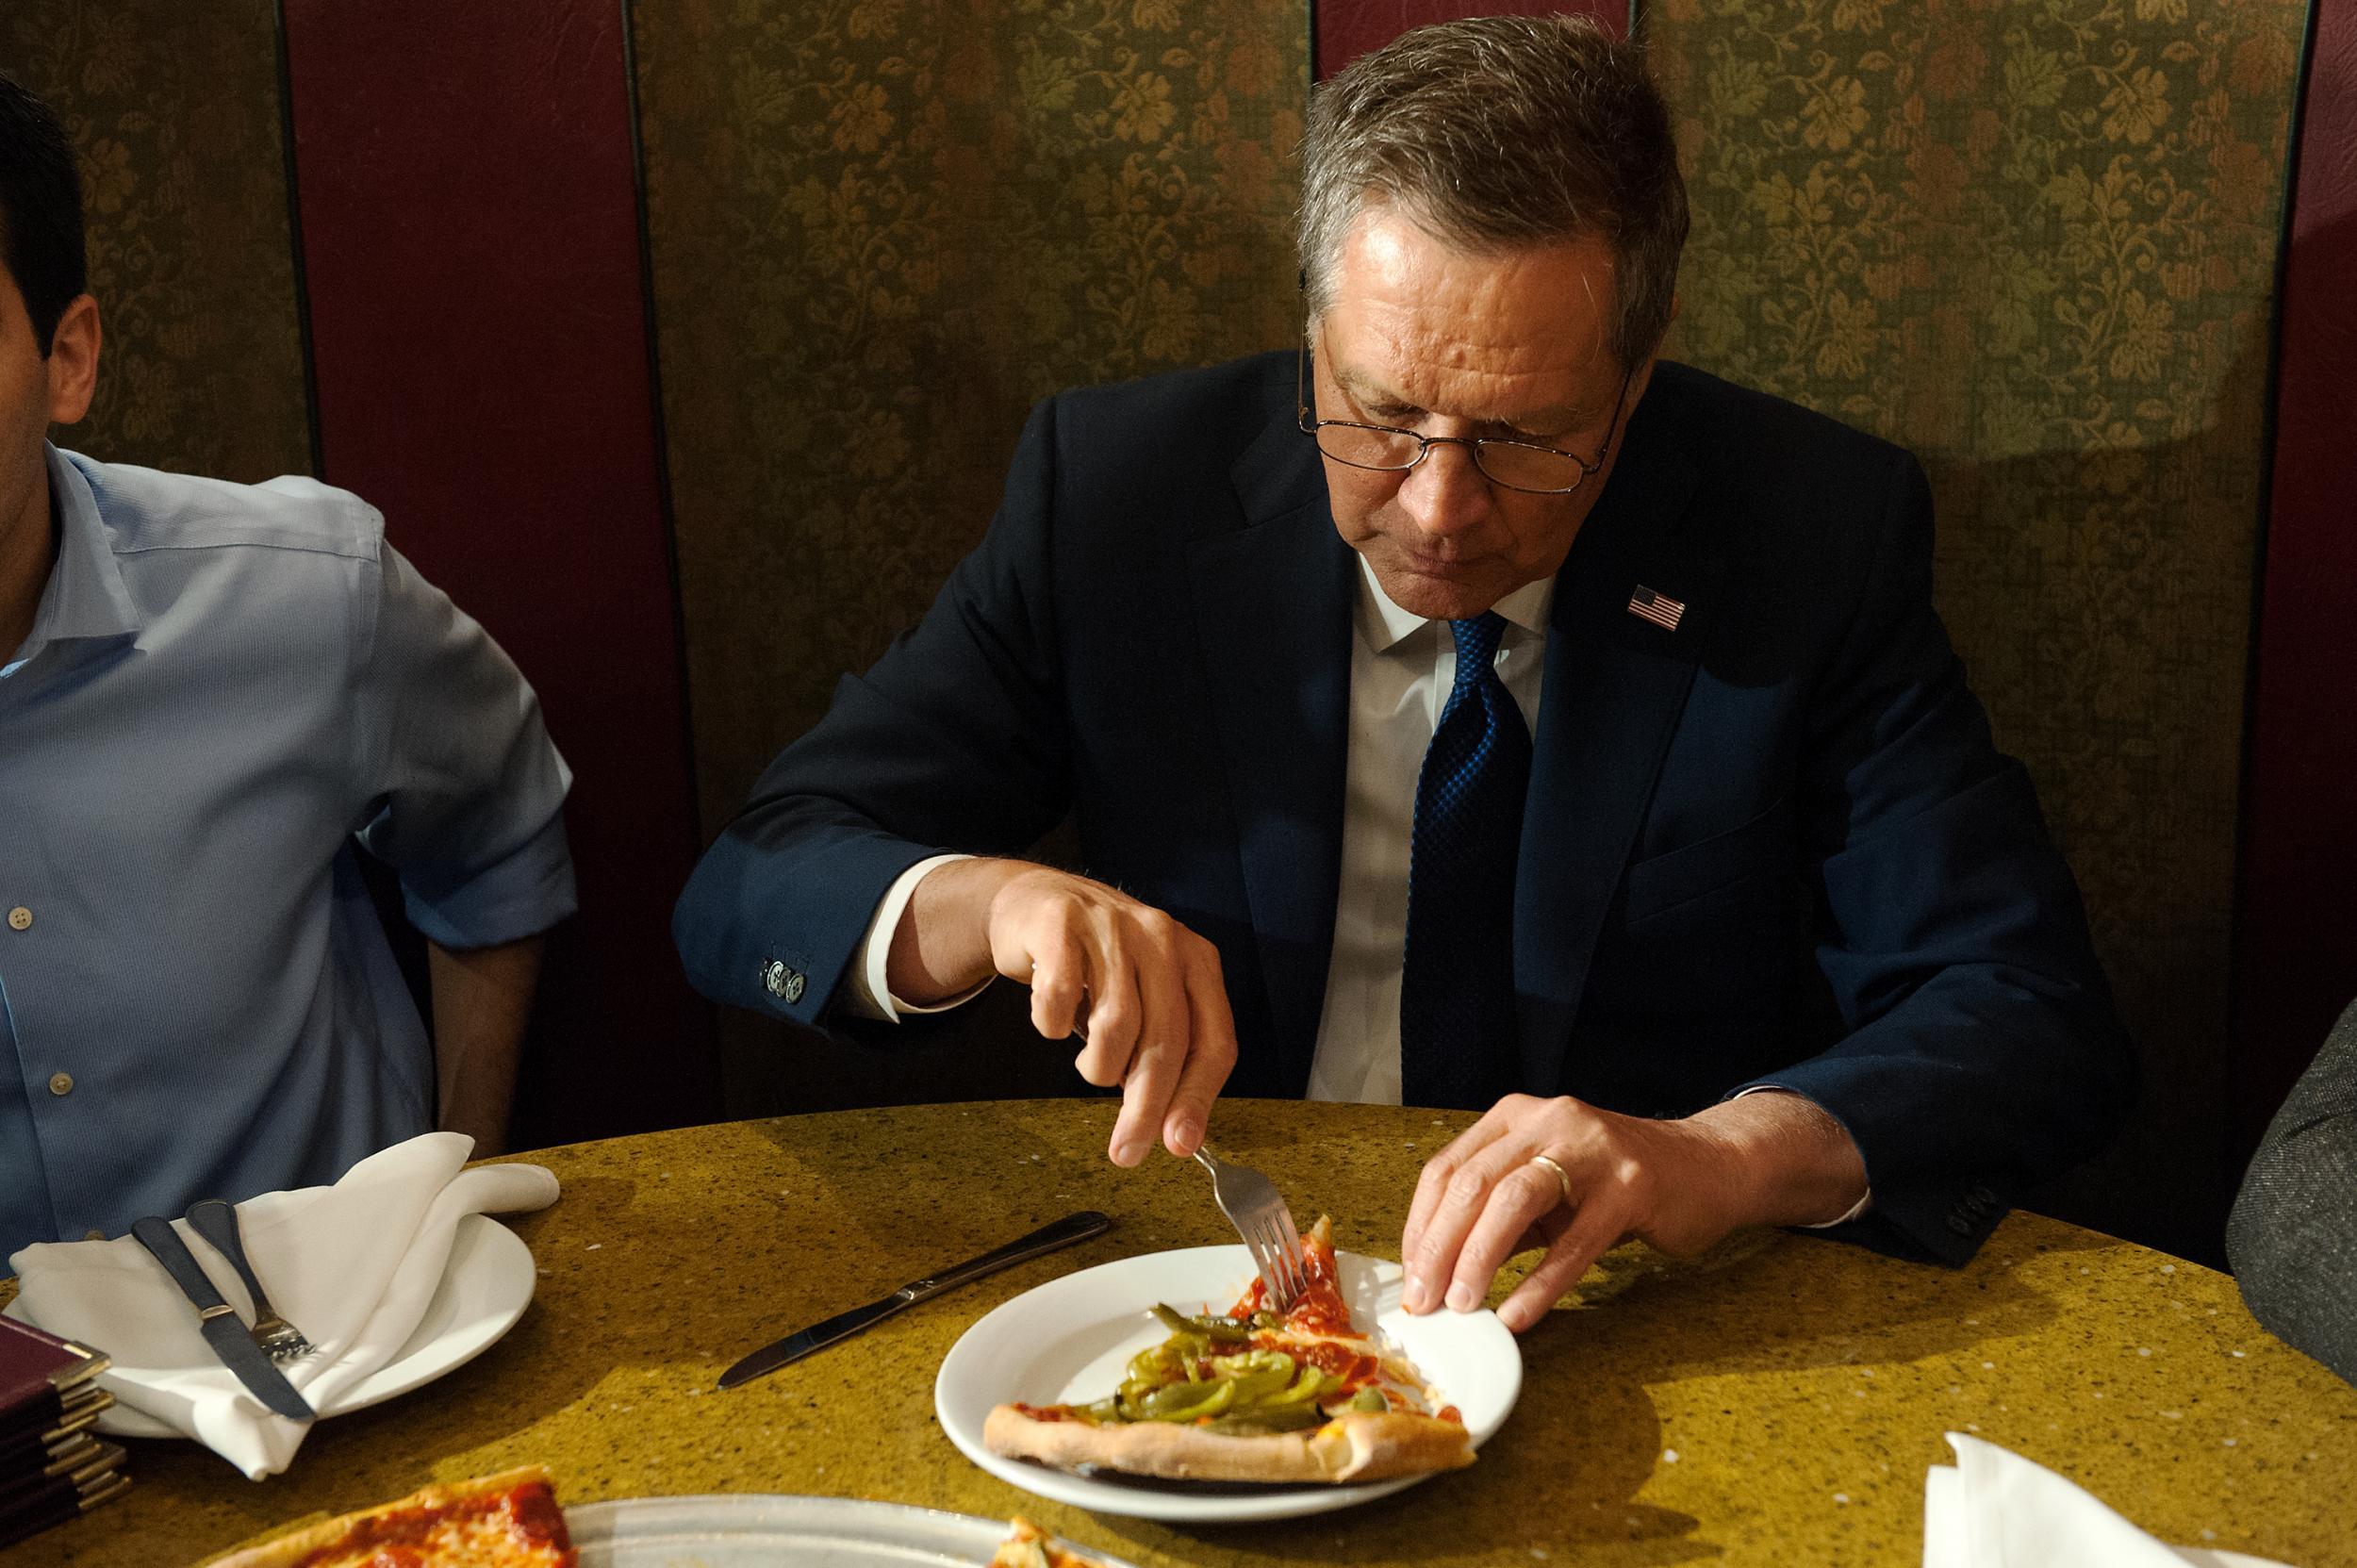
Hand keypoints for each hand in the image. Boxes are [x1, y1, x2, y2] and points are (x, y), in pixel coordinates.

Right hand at [893, 859, 1237, 1167]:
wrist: (1034, 902)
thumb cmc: (1097, 966)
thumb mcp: (1145, 1000)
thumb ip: (1163, 1053)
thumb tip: (1175, 1131)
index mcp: (1196, 961)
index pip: (1213, 1040)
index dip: (1198, 1098)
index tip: (1180, 1144)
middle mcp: (1161, 938)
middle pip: (1165, 1041)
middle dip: (1145, 1107)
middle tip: (1126, 1151)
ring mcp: (1111, 926)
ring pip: (1115, 1025)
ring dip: (1096, 1066)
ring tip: (1088, 1064)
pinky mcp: (1060, 923)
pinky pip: (1058, 998)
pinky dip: (1051, 1024)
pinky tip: (1051, 1019)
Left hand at [1400, 1094, 1743, 1332]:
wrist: (1706, 1166)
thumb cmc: (1613, 1184)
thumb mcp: (1545, 1189)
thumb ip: (1496, 1218)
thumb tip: (1438, 1272)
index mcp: (1514, 1117)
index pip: (1446, 1168)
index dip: (1419, 1226)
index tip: (1409, 1276)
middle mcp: (1547, 1121)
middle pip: (1472, 1183)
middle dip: (1439, 1247)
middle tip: (1423, 1301)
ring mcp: (1591, 1150)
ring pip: (1513, 1201)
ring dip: (1478, 1259)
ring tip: (1462, 1306)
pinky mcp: (1630, 1188)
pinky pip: (1574, 1242)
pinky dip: (1540, 1283)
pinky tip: (1518, 1314)